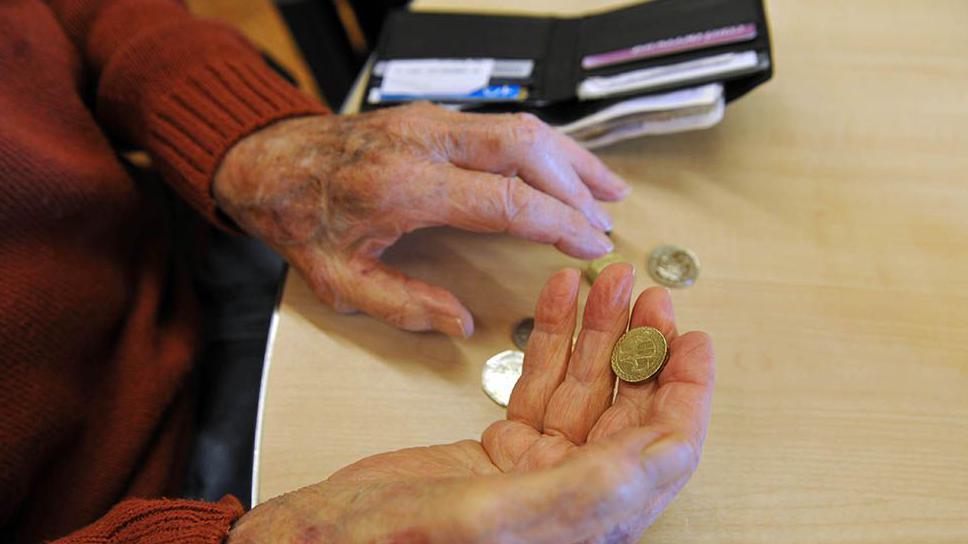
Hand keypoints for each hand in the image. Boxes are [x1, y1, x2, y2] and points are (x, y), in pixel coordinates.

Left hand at [213, 103, 628, 336]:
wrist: (268, 161)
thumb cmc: (301, 217)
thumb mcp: (339, 281)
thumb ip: (403, 305)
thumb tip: (458, 323)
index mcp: (404, 186)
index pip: (506, 199)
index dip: (558, 223)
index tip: (591, 245)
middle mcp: (424, 143)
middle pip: (526, 149)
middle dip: (576, 187)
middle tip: (605, 225)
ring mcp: (431, 122)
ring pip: (521, 128)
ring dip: (570, 159)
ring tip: (607, 191)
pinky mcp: (434, 117)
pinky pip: (502, 125)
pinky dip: (543, 147)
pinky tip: (564, 165)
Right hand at [228, 264, 714, 542]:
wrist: (319, 543)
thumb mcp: (495, 517)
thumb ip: (585, 489)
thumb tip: (664, 451)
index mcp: (585, 521)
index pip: (664, 453)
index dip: (688, 394)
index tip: (694, 341)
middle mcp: (569, 497)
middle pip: (629, 411)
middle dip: (643, 347)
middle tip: (651, 295)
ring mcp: (533, 470)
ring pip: (584, 387)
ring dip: (599, 331)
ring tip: (607, 284)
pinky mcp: (499, 449)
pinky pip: (538, 383)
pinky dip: (551, 338)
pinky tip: (558, 303)